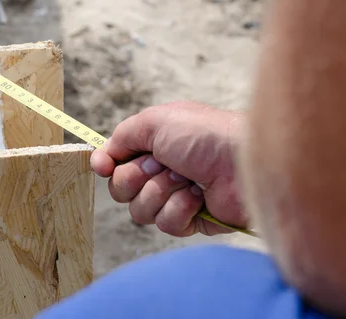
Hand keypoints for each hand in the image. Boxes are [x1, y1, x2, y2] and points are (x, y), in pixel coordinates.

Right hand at [90, 101, 248, 235]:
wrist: (243, 161)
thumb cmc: (204, 135)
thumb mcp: (155, 121)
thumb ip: (122, 135)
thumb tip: (102, 157)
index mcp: (154, 145)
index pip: (116, 163)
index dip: (106, 166)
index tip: (103, 166)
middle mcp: (162, 171)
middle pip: (121, 189)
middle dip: (136, 178)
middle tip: (161, 165)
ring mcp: (176, 196)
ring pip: (140, 211)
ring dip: (160, 193)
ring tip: (185, 180)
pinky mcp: (192, 220)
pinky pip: (166, 224)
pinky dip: (180, 209)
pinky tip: (199, 197)